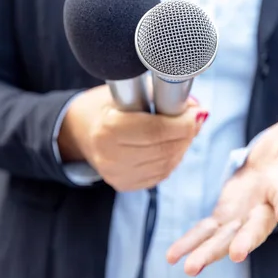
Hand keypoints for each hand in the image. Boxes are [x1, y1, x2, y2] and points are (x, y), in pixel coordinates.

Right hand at [58, 84, 207, 191]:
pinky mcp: (124, 184)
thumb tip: (196, 109)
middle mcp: (111, 156)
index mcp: (109, 128)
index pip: (158, 130)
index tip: (196, 112)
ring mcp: (116, 174)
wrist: (81, 130)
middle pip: (165, 149)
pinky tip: (172, 146)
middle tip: (195, 119)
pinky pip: (160, 174)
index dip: (184, 123)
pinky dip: (172, 160)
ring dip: (182, 147)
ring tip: (184, 131)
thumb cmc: (106, 107)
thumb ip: (160, 97)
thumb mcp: (126, 93)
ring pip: (167, 164)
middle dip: (187, 134)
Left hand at [166, 90, 277, 275]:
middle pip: (255, 227)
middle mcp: (263, 208)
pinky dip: (191, 243)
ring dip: (208, 252)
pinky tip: (173, 258)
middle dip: (245, 240)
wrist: (272, 168)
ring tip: (189, 268)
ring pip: (226, 237)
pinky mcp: (225, 216)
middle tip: (236, 255)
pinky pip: (206, 232)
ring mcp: (243, 216)